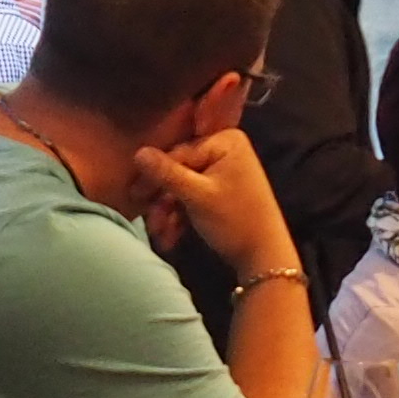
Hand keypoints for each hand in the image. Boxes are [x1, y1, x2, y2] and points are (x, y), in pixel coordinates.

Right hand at [131, 124, 296, 285]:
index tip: (134, 195)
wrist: (264, 256)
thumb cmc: (235, 221)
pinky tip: (171, 236)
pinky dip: (182, 214)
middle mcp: (225, 148)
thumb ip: (167, 174)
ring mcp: (223, 170)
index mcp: (225, 141)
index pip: (178, 153)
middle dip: (163, 198)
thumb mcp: (197, 196)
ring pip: (183, 186)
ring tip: (161, 234)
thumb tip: (138, 153)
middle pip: (179, 169)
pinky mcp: (220, 190)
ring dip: (169, 211)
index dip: (155, 176)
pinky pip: (193, 196)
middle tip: (149, 220)